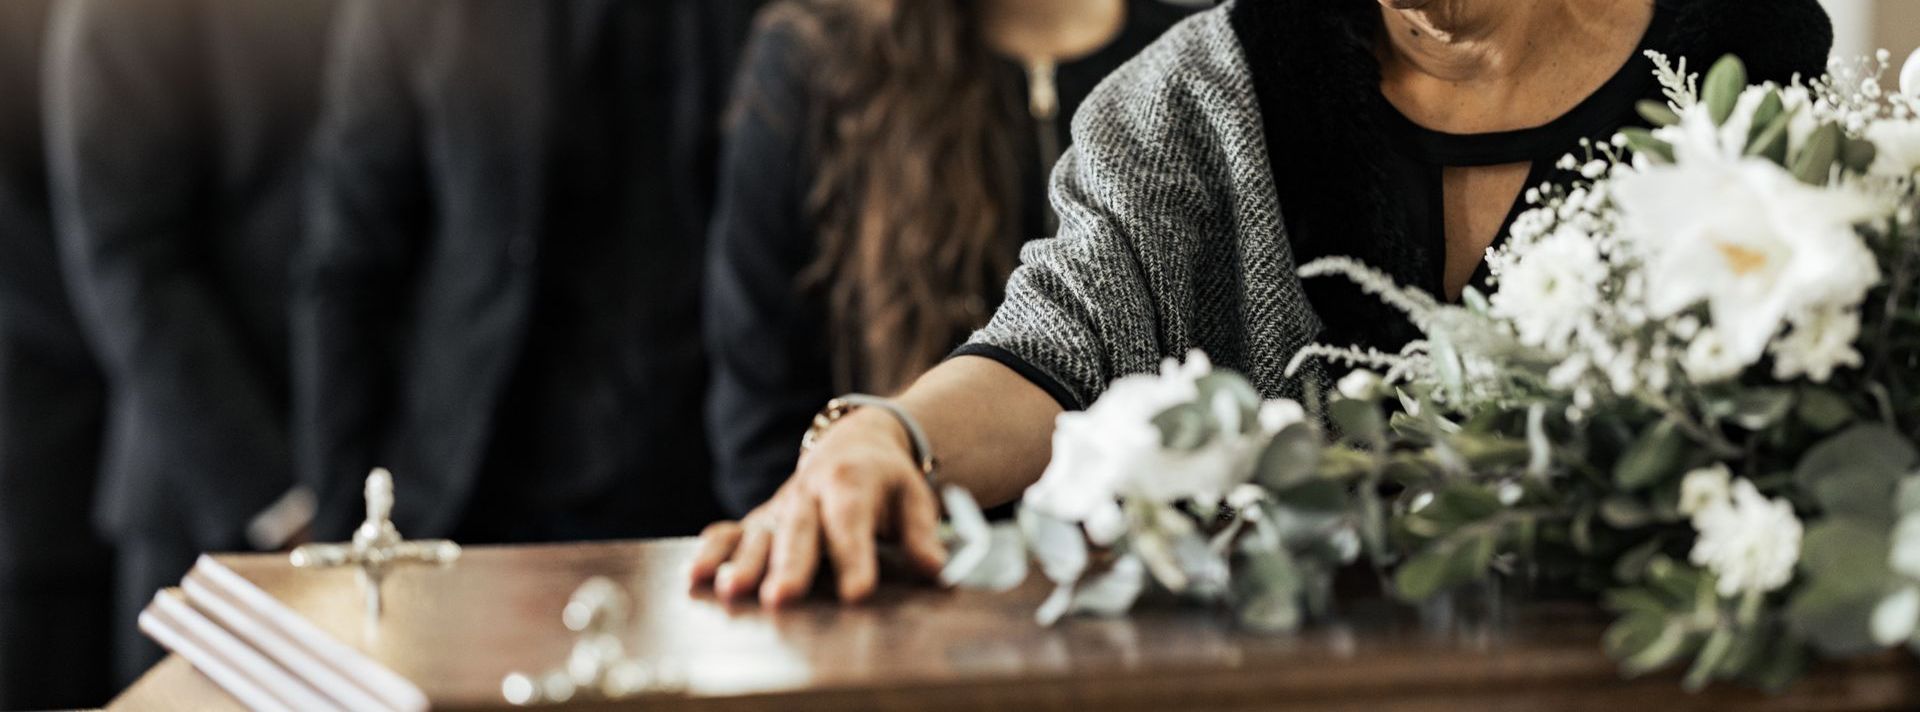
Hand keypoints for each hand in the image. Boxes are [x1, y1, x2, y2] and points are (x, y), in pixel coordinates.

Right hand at [690, 409, 946, 605]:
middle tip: (783, 598)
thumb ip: (922, 535)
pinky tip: (695, 579)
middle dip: (789, 566)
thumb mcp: (914, 498)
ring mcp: (779, 507)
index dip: (854, 558)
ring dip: (743, 564)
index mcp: (851, 484)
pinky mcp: (759, 521)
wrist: (853, 444)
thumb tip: (935, 570)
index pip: (852, 523)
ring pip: (759, 535)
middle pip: (799, 532)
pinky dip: (711, 553)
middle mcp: (808, 494)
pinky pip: (729, 533)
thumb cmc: (887, 482)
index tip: (858, 593)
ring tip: (731, 592)